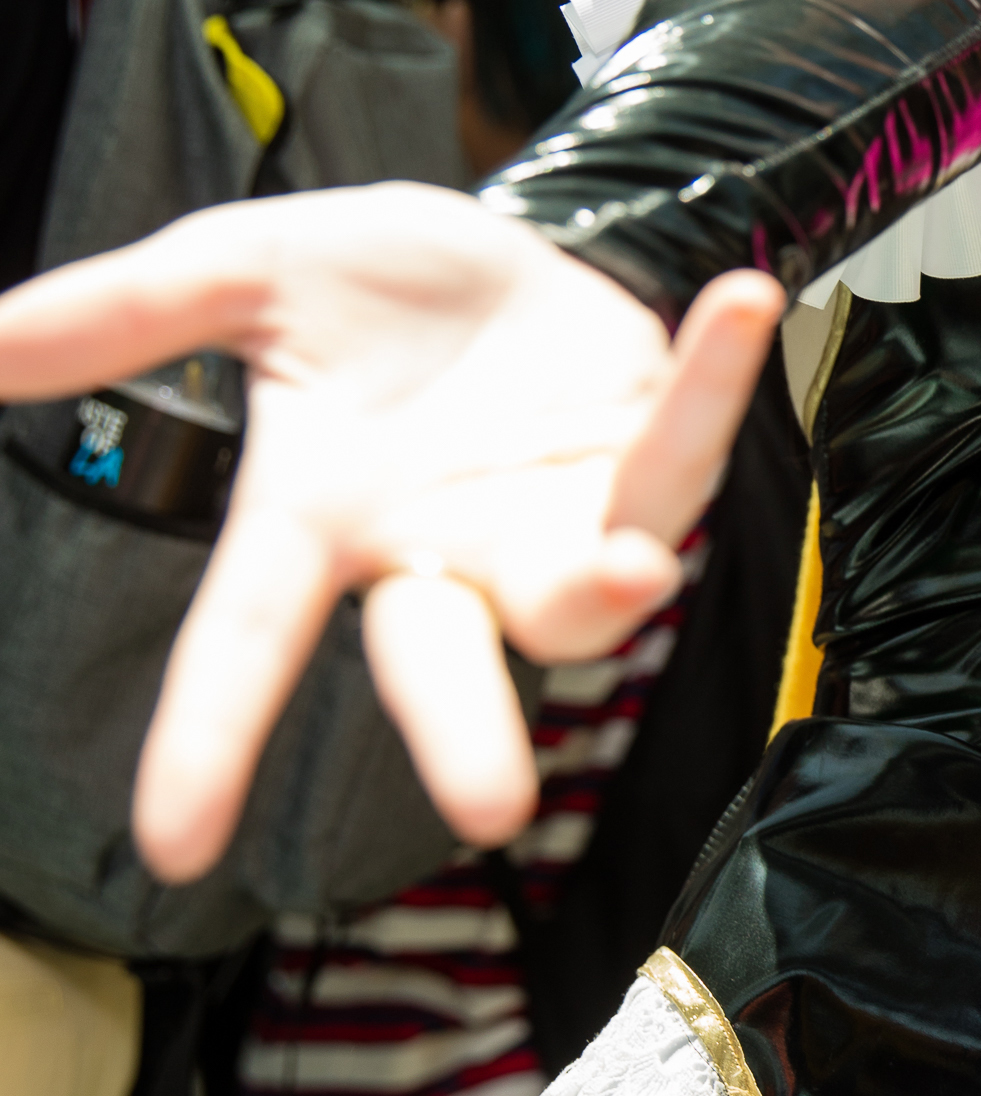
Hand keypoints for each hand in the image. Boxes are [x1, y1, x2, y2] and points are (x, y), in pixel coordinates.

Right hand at [0, 185, 784, 877]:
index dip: (209, 740)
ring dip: (610, 583)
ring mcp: (550, 523)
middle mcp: (440, 553)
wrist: (505, 249)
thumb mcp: (243, 272)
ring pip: (581, 598)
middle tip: (491, 809)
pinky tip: (741, 307)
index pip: (248, 643)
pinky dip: (714, 380)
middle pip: (442, 666)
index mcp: (326, 525)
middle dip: (464, 733)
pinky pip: (683, 442)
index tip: (171, 846)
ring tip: (634, 565)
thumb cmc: (374, 295)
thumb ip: (124, 312)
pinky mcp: (644, 464)